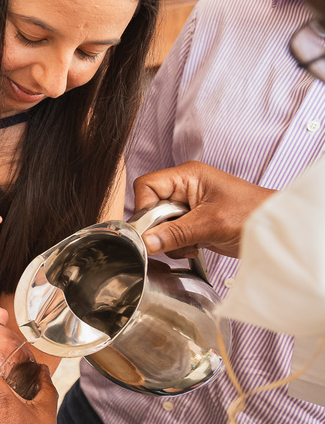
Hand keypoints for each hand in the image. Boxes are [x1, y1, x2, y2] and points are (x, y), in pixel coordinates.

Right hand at [133, 161, 275, 257]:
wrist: (279, 230)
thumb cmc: (255, 214)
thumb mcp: (211, 224)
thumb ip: (175, 233)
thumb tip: (145, 242)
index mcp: (187, 176)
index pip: (147, 186)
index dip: (144, 208)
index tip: (151, 230)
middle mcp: (185, 188)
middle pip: (151, 207)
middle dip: (161, 228)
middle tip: (176, 240)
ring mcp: (190, 206)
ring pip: (160, 224)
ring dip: (170, 239)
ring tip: (191, 244)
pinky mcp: (194, 222)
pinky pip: (172, 233)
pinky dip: (178, 244)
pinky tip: (195, 247)